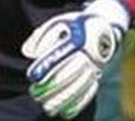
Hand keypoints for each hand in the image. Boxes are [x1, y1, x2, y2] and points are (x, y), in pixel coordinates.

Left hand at [21, 0, 129, 118]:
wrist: (106, 24)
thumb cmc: (75, 24)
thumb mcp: (59, 22)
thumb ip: (41, 36)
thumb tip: (28, 53)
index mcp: (79, 37)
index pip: (60, 54)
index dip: (46, 65)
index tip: (33, 76)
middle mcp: (89, 53)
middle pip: (69, 73)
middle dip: (52, 86)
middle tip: (35, 93)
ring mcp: (96, 66)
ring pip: (79, 86)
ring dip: (62, 98)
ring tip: (46, 106)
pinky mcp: (98, 75)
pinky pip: (89, 92)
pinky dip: (77, 104)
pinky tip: (64, 112)